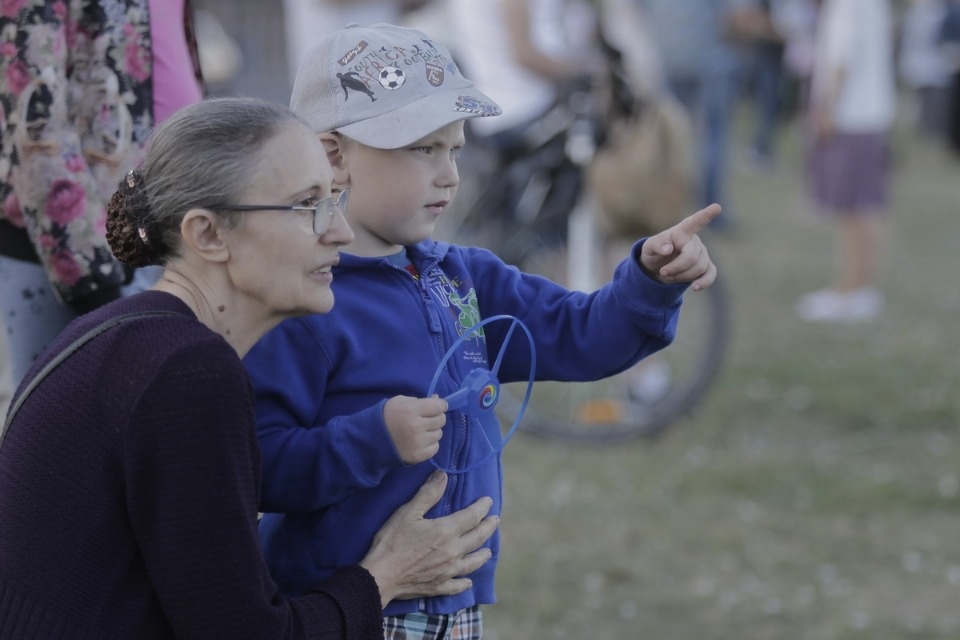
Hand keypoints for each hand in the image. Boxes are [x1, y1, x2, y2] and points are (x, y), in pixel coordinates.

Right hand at [360, 470, 498, 606]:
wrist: (380, 576)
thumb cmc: (392, 541)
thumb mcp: (408, 512)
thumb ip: (428, 494)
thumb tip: (443, 475)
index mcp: (446, 531)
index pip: (472, 516)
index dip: (482, 507)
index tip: (488, 501)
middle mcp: (453, 551)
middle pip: (477, 538)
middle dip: (488, 528)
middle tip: (495, 521)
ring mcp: (448, 571)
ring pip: (473, 562)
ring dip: (483, 555)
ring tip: (489, 550)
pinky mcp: (439, 586)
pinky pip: (458, 585)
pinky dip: (465, 583)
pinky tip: (468, 582)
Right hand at [384, 395, 447, 463]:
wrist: (371, 438)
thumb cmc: (387, 416)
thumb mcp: (401, 401)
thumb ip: (420, 400)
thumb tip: (438, 400)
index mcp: (412, 410)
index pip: (439, 406)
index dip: (440, 405)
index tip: (438, 406)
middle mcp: (416, 426)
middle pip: (441, 420)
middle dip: (436, 417)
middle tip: (427, 419)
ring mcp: (418, 442)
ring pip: (439, 434)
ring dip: (432, 431)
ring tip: (420, 431)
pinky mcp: (418, 455)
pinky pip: (435, 448)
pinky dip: (430, 444)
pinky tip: (420, 441)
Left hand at [639, 203, 719, 290]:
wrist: (658, 269)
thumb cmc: (654, 253)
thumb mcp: (648, 247)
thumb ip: (657, 245)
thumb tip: (668, 249)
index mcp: (681, 232)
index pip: (694, 222)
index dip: (706, 215)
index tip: (717, 207)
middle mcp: (695, 241)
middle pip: (692, 257)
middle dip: (676, 268)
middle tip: (663, 271)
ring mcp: (702, 254)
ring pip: (699, 269)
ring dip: (681, 276)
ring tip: (669, 275)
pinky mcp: (706, 267)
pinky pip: (710, 275)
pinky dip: (703, 282)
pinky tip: (694, 287)